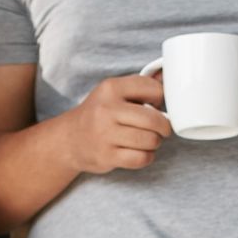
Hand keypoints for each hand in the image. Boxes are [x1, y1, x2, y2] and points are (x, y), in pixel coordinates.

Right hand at [48, 74, 173, 175]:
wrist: (70, 140)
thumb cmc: (99, 114)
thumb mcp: (113, 92)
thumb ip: (140, 86)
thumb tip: (168, 78)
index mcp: (111, 88)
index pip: (152, 89)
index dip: (162, 99)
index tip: (158, 106)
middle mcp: (106, 109)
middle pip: (153, 120)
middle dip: (164, 127)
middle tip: (162, 129)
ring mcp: (105, 134)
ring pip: (150, 140)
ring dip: (155, 142)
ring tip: (148, 140)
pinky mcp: (107, 156)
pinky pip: (141, 158)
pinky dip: (147, 157)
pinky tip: (140, 152)